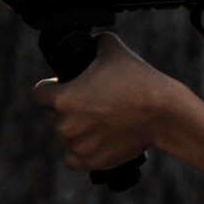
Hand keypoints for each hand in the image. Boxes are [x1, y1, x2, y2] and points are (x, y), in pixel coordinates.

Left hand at [32, 32, 188, 171]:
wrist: (163, 114)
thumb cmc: (139, 81)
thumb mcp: (112, 47)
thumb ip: (93, 43)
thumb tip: (90, 42)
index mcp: (63, 98)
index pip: (40, 93)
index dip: (52, 86)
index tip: (65, 85)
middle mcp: (65, 125)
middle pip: (52, 115)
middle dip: (65, 108)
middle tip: (90, 102)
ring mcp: (76, 146)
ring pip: (64, 136)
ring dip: (75, 129)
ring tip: (99, 120)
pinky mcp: (89, 162)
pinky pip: (73, 157)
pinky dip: (81, 150)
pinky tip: (95, 139)